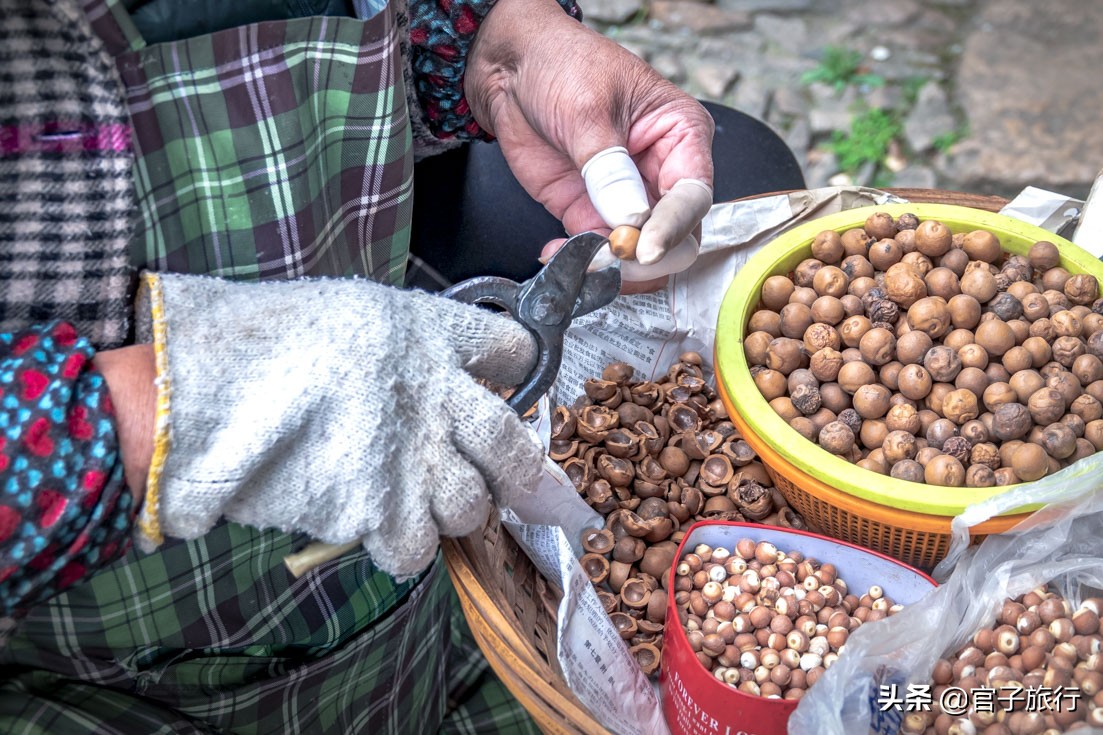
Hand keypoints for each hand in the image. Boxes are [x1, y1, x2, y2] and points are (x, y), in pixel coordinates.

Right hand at [135, 274, 541, 577]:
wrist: (199, 392)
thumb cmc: (256, 341)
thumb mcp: (344, 313)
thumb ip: (401, 345)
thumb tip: (426, 373)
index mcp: (428, 334)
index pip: (513, 349)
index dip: (518, 368)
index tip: (514, 381)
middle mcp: (435, 395)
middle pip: (512, 444)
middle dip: (522, 472)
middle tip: (519, 484)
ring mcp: (412, 457)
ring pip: (471, 506)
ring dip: (452, 511)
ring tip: (419, 502)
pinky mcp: (380, 511)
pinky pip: (418, 550)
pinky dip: (402, 548)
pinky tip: (378, 529)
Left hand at [465, 0, 713, 290]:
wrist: (513, 68)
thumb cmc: (562, 65)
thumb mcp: (587, 109)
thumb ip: (609, 169)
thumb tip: (632, 219)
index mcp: (682, 135)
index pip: (692, 195)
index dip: (672, 227)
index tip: (645, 247)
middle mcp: (663, 172)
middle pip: (677, 236)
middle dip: (646, 254)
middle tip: (611, 257)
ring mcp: (628, 199)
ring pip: (639, 253)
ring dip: (611, 265)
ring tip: (578, 258)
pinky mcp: (592, 214)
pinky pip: (599, 252)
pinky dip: (581, 262)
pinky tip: (556, 253)